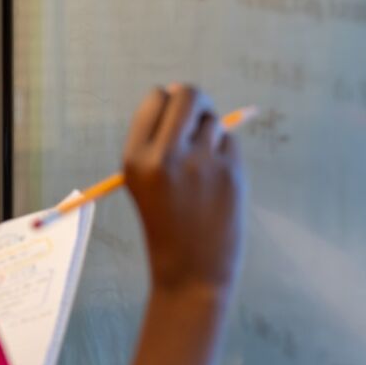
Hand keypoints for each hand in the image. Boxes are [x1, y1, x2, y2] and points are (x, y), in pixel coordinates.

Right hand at [122, 85, 245, 296]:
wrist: (190, 272)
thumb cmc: (166, 222)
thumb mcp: (144, 181)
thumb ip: (158, 141)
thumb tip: (181, 92)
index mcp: (135, 158)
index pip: (155, 99)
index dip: (168, 100)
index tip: (174, 113)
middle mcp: (165, 156)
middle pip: (188, 94)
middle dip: (196, 99)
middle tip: (199, 115)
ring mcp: (200, 163)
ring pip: (212, 120)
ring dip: (210, 133)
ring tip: (203, 167)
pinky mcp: (230, 172)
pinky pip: (230, 141)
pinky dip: (225, 153)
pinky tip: (217, 181)